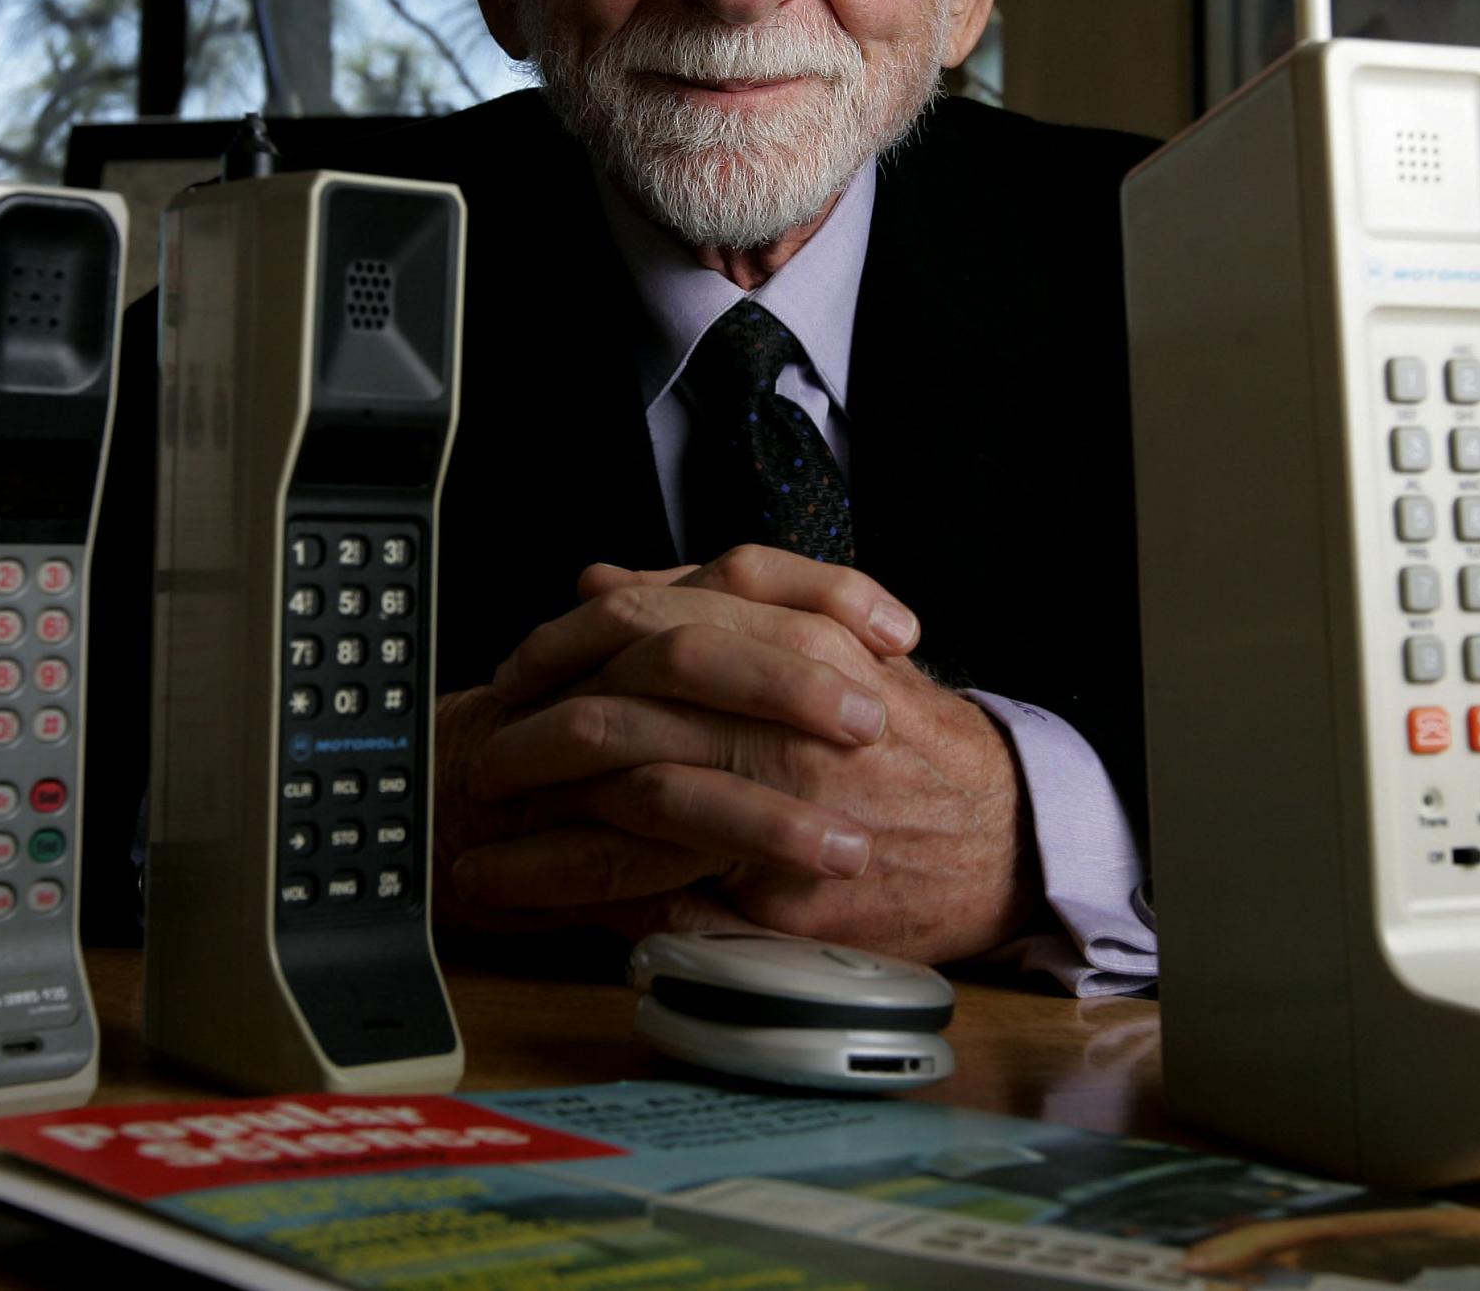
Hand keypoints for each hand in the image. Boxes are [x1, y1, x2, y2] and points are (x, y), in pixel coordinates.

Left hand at [451, 547, 1038, 963]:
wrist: (1003, 835)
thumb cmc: (906, 738)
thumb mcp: (827, 640)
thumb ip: (717, 603)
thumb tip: (597, 579)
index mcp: (795, 644)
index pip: (644, 627)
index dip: (560, 646)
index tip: (515, 670)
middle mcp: (786, 721)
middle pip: (621, 709)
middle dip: (532, 737)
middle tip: (482, 755)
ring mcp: (785, 810)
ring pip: (628, 802)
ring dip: (537, 828)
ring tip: (476, 845)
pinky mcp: (782, 897)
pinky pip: (659, 893)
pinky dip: (581, 897)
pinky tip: (529, 899)